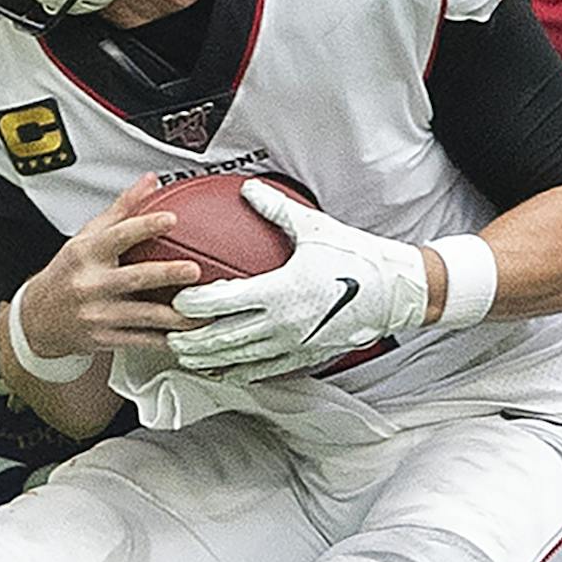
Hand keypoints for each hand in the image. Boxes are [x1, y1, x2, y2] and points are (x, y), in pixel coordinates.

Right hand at [11, 174, 201, 363]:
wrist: (38, 318)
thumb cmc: (67, 273)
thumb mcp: (86, 237)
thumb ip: (121, 210)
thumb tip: (149, 182)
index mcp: (87, 254)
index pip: (118, 236)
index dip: (145, 226)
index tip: (170, 219)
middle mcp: (91, 284)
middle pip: (134, 278)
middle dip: (167, 274)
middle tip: (194, 270)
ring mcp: (98, 314)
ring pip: (143, 316)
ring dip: (176, 316)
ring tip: (202, 313)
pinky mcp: (105, 339)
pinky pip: (140, 340)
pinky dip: (165, 340)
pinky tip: (186, 337)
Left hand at [167, 180, 429, 381]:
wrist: (395, 291)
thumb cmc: (356, 257)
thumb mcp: (314, 228)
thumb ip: (275, 209)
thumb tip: (247, 189)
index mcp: (280, 290)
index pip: (222, 301)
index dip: (192, 301)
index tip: (174, 296)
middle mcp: (282, 324)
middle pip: (221, 338)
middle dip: (189, 339)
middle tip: (166, 333)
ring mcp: (292, 345)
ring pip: (237, 360)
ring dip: (207, 360)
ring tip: (184, 355)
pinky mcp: (304, 358)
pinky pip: (262, 371)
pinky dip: (235, 372)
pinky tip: (221, 370)